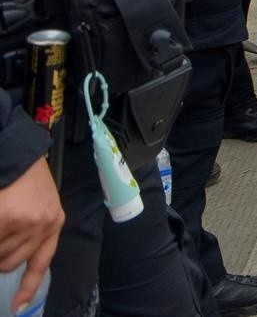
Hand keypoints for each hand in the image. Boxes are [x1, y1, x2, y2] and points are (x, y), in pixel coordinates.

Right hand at [0, 158, 63, 306]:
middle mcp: (43, 225)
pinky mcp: (6, 218)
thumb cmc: (25, 177)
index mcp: (54, 222)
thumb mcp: (38, 204)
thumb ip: (29, 233)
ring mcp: (25, 223)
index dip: (28, 287)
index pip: (41, 263)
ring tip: (0, 219)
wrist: (17, 151)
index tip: (17, 306)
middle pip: (9, 263)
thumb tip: (8, 260)